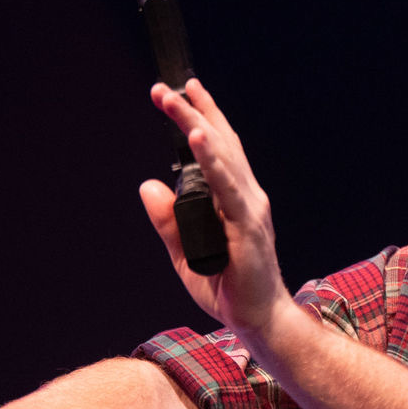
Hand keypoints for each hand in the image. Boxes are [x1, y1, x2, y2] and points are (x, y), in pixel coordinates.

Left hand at [140, 78, 293, 337]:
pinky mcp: (248, 225)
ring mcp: (250, 209)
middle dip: (194, 111)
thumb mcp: (185, 252)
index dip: (201, 117)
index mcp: (235, 201)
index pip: (219, 150)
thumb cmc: (230, 289)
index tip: (180, 91)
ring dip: (197, 124)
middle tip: (166, 88)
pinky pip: (227, 185)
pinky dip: (212, 158)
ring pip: (222, 156)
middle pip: (220, 144)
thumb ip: (167, 221)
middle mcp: (247, 197)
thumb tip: (148, 186)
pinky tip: (198, 136)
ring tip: (175, 100)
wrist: (260, 320)